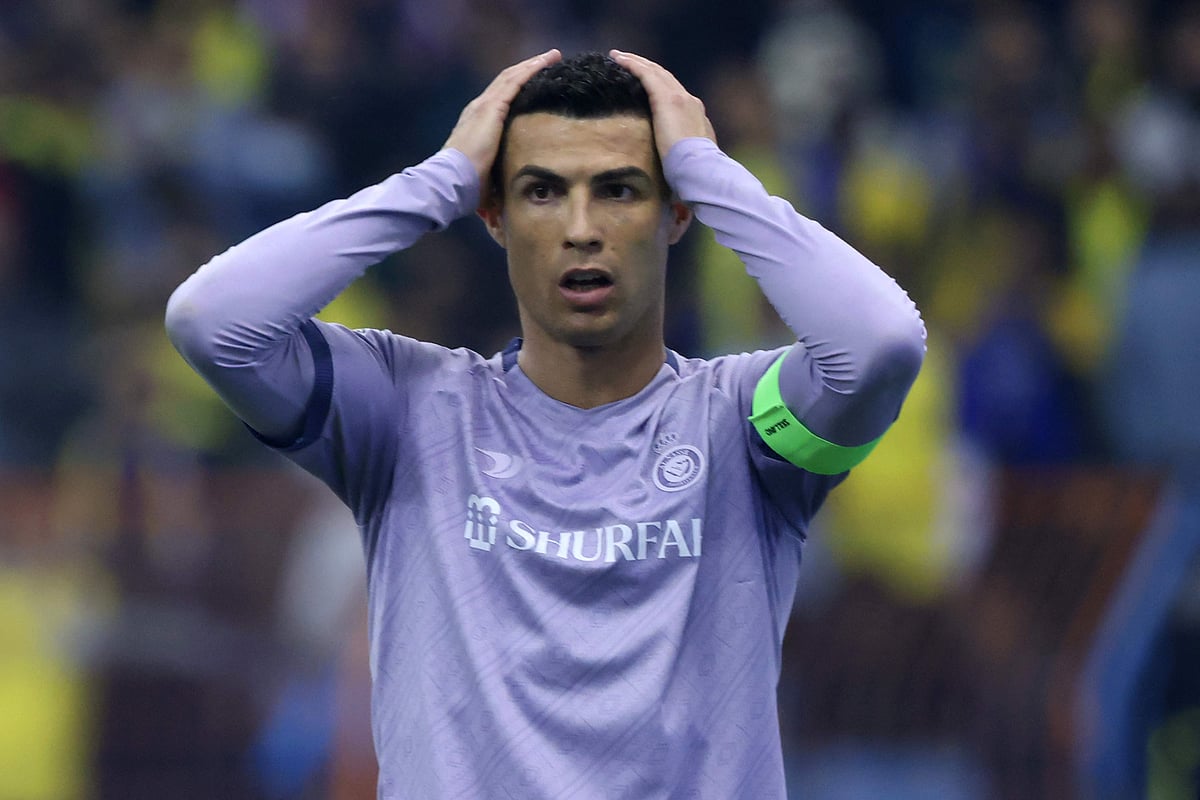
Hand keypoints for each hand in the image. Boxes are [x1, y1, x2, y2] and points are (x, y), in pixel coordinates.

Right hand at [444, 48, 561, 197]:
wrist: (450, 180)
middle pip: (507, 82)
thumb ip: (493, 186)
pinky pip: (515, 81)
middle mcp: (478, 109)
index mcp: (476, 124)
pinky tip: (546, 62)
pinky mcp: (492, 108)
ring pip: (512, 76)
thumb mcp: (484, 181)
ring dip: (533, 64)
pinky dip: (531, 69)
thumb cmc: (464, 187)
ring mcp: (484, 106)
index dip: (516, 88)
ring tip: (552, 56)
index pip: (499, 100)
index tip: (533, 84)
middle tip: (548, 61)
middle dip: (527, 70)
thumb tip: (498, 215)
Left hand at [609, 50, 715, 160]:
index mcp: (695, 116)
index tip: (645, 82)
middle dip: (647, 68)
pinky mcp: (667, 99)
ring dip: (636, 62)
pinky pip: (646, 74)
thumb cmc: (694, 172)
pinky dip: (633, 64)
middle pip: (665, 78)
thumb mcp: (689, 159)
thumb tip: (674, 162)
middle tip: (629, 61)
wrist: (700, 169)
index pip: (675, 94)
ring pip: (655, 72)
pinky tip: (618, 59)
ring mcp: (680, 98)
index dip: (660, 85)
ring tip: (618, 56)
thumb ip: (682, 153)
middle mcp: (689, 101)